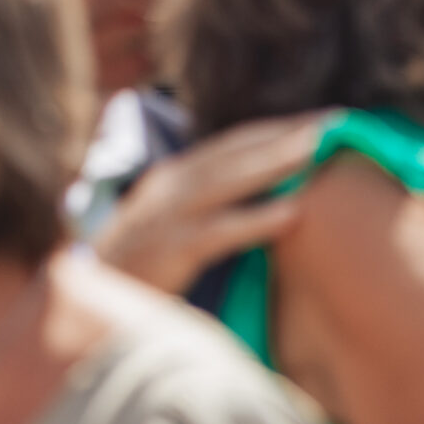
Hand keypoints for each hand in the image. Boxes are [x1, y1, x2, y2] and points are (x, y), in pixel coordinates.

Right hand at [96, 112, 331, 294]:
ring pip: (226, 180)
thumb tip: (262, 199)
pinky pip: (218, 231)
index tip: (322, 119)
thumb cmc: (135, 273)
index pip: (229, 145)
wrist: (87, 304)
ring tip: (319, 148)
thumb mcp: (167, 228)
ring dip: (274, 161)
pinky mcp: (168, 252)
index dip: (274, 129)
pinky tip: (292, 213)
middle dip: (283, 134)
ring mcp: (164, 217)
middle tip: (335, 120)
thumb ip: (204, 210)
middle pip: (232, 152)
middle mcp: (166, 188)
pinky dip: (255, 220)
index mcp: (169, 180)